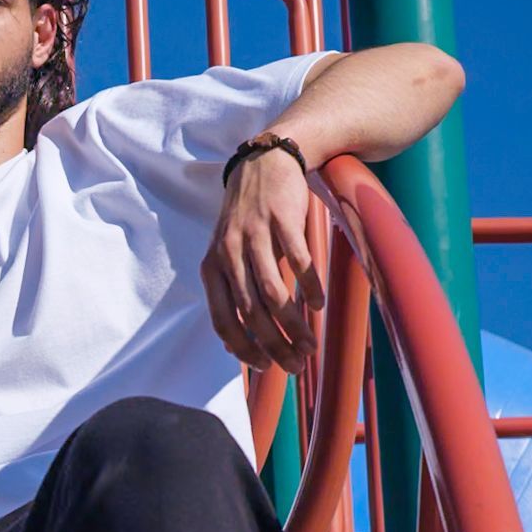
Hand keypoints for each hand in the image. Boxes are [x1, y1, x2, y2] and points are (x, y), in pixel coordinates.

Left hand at [199, 146, 322, 373]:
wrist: (267, 162)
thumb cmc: (249, 217)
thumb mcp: (229, 254)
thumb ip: (232, 295)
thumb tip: (233, 346)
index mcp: (212, 267)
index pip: (223, 321)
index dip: (244, 349)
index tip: (265, 368)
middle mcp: (228, 253)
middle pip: (252, 313)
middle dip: (276, 345)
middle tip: (297, 364)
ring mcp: (254, 235)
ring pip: (274, 293)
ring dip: (294, 325)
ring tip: (310, 344)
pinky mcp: (281, 220)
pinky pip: (297, 262)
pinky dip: (309, 287)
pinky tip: (318, 305)